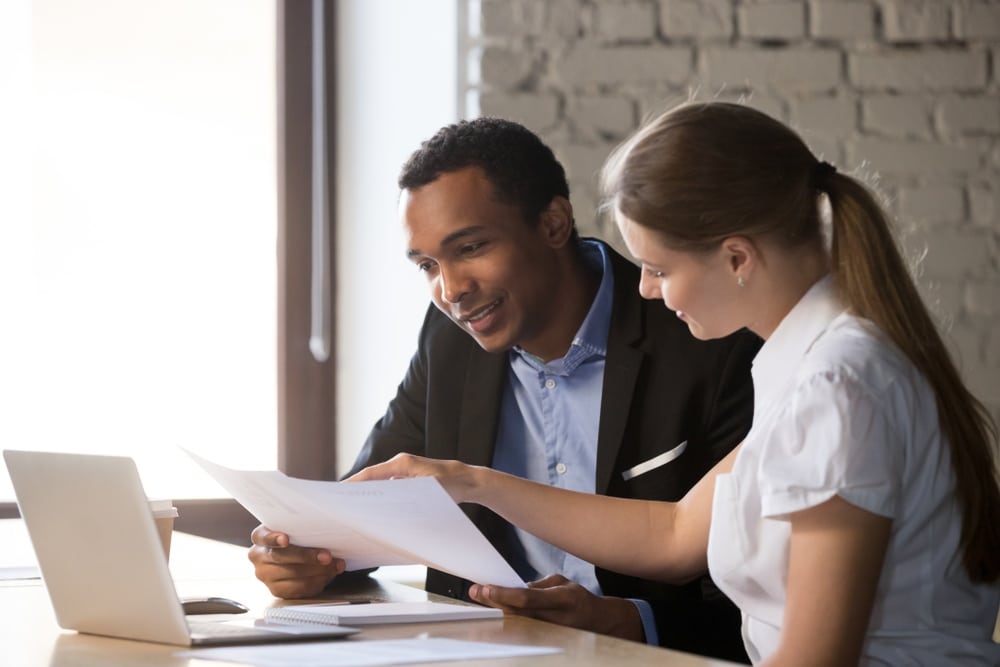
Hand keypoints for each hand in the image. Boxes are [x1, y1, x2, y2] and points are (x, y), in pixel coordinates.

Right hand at [247, 524, 345, 598]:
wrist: (295, 553)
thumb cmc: (296, 537)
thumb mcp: (295, 528)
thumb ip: (301, 527)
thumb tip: (324, 529)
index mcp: (260, 537)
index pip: (263, 537)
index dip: (274, 539)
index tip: (285, 539)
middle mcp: (258, 557)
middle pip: (281, 557)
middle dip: (307, 557)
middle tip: (326, 556)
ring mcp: (265, 576)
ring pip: (292, 575)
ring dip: (317, 571)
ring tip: (334, 565)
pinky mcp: (276, 590)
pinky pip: (298, 589)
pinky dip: (316, 582)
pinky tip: (327, 575)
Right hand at [347, 453, 482, 503]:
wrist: (467, 481)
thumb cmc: (451, 483)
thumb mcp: (429, 488)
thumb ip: (407, 491)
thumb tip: (385, 497)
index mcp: (402, 463)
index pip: (372, 473)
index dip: (354, 483)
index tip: (339, 492)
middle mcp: (400, 465)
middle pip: (372, 478)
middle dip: (357, 491)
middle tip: (341, 506)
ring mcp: (404, 473)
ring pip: (380, 485)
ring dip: (369, 496)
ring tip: (354, 512)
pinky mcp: (408, 481)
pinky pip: (389, 490)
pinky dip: (382, 499)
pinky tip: (377, 513)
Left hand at [469, 574, 644, 641]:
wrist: (599, 622)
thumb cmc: (578, 599)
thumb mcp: (562, 583)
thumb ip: (539, 585)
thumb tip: (516, 589)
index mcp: (562, 599)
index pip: (527, 598)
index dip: (505, 594)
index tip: (487, 587)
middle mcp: (555, 618)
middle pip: (518, 613)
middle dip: (494, 602)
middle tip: (475, 592)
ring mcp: (550, 632)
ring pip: (517, 624)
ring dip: (496, 613)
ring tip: (479, 602)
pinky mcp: (546, 640)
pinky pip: (521, 631)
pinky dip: (506, 624)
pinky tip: (493, 616)